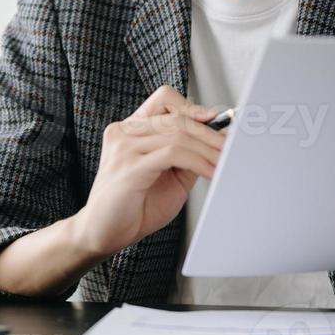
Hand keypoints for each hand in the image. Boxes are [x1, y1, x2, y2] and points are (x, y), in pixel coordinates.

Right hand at [72, 85, 225, 258]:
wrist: (103, 234)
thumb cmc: (132, 207)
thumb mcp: (169, 175)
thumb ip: (186, 155)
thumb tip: (217, 140)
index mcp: (131, 130)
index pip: (164, 99)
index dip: (192, 107)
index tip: (216, 120)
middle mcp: (124, 133)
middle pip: (176, 117)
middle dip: (210, 133)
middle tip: (231, 147)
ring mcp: (124, 148)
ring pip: (177, 134)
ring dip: (208, 149)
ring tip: (224, 162)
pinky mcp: (129, 167)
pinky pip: (172, 154)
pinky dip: (198, 161)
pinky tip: (211, 172)